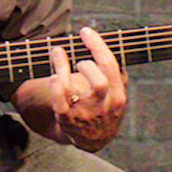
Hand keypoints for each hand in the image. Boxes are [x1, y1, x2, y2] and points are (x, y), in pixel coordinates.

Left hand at [48, 28, 125, 151]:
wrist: (94, 139)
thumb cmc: (105, 109)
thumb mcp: (117, 94)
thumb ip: (117, 74)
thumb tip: (106, 46)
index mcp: (118, 96)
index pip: (110, 66)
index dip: (96, 45)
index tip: (85, 31)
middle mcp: (103, 106)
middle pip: (98, 80)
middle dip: (86, 64)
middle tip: (79, 61)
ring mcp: (84, 114)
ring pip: (73, 89)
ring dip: (63, 67)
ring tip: (58, 54)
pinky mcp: (66, 119)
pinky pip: (59, 102)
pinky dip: (55, 87)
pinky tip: (53, 74)